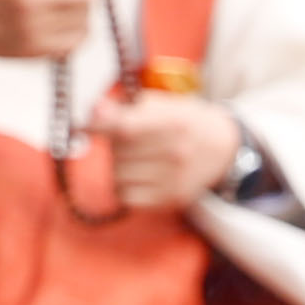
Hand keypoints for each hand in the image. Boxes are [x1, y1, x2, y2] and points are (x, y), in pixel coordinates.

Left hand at [82, 89, 242, 213]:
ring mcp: (174, 180)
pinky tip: (140, 175)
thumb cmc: (182, 120)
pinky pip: (126, 196)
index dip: (100, 126)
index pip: (126, 128)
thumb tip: (93, 111)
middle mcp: (175, 153)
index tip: (84, 125)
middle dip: (116, 144)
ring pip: (118, 175)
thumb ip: (125, 107)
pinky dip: (125, 185)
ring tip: (139, 156)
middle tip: (131, 138)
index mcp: (173, 123)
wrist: (221, 148)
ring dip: (120, 164)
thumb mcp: (160, 104)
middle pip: (118, 153)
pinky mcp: (170, 200)